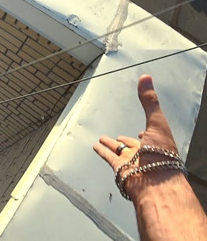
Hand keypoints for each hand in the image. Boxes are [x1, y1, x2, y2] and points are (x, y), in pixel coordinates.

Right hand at [93, 75, 180, 198]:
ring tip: (102, 140)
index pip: (150, 136)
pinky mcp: (119, 168)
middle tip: (118, 136)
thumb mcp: (157, 122)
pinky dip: (101, 152)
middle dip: (125, 140)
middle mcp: (144, 153)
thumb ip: (149, 101)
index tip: (142, 131)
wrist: (155, 181)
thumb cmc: (161, 153)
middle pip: (132, 145)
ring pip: (118, 151)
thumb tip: (145, 76)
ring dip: (110, 145)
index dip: (146, 133)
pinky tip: (95, 146)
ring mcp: (131, 161)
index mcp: (156, 143)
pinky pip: (108, 157)